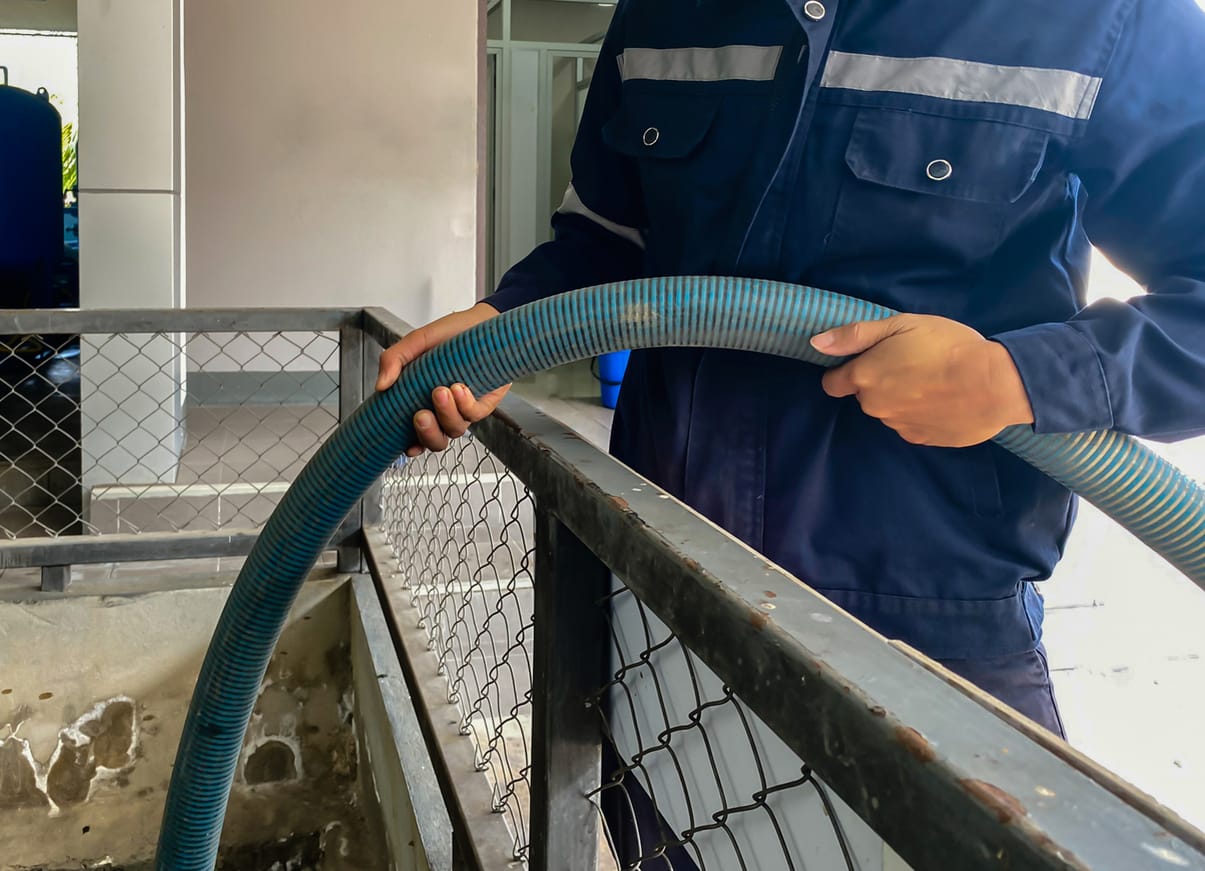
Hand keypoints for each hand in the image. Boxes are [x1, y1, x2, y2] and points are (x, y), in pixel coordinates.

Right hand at [376, 302, 509, 456]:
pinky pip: (474, 415)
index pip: (415, 435)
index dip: (411, 446)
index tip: (406, 446)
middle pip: (436, 441)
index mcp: (423, 401)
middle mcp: (444, 410)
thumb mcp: (416, 342)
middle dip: (427, 434)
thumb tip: (381, 386)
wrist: (481, 323)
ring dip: (446, 414)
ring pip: (454, 429)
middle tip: (420, 415)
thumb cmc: (450, 335)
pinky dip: (465, 404)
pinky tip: (459, 387)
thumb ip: (394, 360)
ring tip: (441, 390)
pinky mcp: (485, 402)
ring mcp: (464, 408)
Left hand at [812, 314, 1033, 446]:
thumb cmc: (947, 346)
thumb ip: (856, 335)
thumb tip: (816, 344)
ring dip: (901, 398)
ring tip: (932, 380)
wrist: (994, 384)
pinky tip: (943, 400)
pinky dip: (921, 414)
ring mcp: (897, 426)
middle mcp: (874, 406)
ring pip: (889, 410)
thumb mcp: (901, 324)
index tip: (867, 361)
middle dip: (879, 382)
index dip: (845, 371)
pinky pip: (911, 424)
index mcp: (865, 377)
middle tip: (912, 362)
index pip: (832, 383)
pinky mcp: (921, 439)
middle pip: (865, 395)